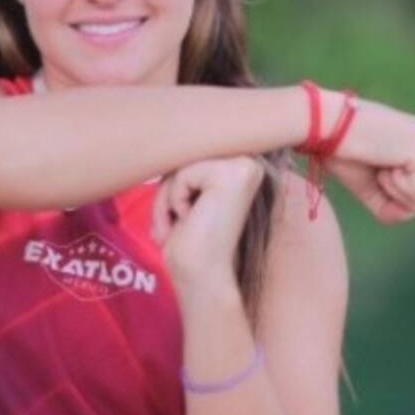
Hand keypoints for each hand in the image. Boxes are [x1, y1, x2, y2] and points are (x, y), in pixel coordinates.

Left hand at [151, 155, 264, 288]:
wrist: (202, 276)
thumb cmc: (190, 244)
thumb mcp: (186, 195)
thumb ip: (185, 167)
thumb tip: (166, 137)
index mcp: (240, 167)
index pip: (189, 157)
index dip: (175, 187)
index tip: (183, 219)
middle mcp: (249, 162)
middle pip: (185, 156)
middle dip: (168, 192)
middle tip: (173, 224)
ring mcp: (244, 166)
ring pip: (181, 165)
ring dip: (167, 199)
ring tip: (179, 225)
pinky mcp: (232, 174)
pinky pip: (182, 174)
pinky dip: (173, 200)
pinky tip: (190, 220)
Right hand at [319, 90, 414, 223]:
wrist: (325, 125)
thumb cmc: (342, 150)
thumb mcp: (371, 183)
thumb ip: (391, 205)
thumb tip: (408, 214)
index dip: (386, 189)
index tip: (372, 159)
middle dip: (389, 190)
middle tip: (374, 158)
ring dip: (389, 187)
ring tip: (378, 156)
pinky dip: (390, 185)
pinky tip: (382, 156)